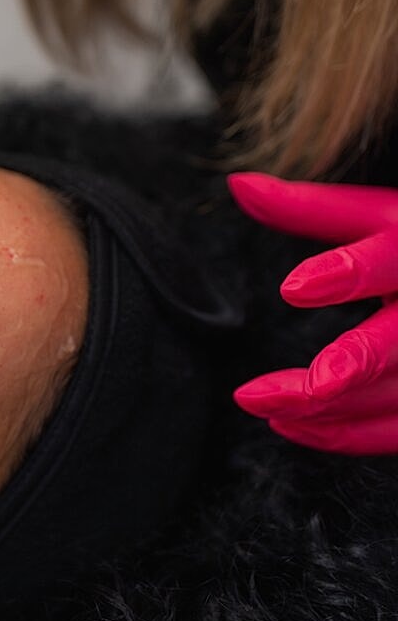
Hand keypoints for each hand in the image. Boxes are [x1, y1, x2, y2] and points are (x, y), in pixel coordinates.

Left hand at [228, 173, 397, 452]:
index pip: (393, 260)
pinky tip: (293, 426)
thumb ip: (309, 208)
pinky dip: (344, 436)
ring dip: (323, 412)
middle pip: (393, 348)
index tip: (295, 286)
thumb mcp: (380, 217)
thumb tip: (238, 184)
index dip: (348, 273)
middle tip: (261, 392)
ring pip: (393, 399)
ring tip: (262, 404)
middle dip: (337, 370)